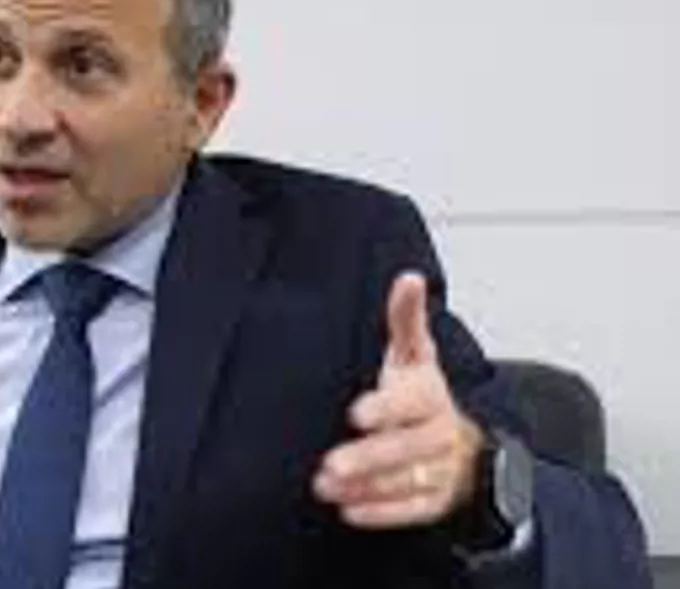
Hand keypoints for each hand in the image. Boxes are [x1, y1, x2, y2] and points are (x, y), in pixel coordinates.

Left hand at [313, 271, 484, 528]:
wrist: (464, 446)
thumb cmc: (422, 396)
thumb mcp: (414, 355)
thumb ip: (405, 319)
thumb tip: (408, 278)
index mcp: (431, 396)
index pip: (411, 403)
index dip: (385, 408)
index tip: (355, 413)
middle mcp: (439, 434)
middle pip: (407, 448)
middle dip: (368, 457)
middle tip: (330, 464)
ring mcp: (440, 470)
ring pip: (406, 481)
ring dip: (366, 486)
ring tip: (326, 485)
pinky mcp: (436, 500)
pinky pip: (411, 510)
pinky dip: (382, 512)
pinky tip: (349, 509)